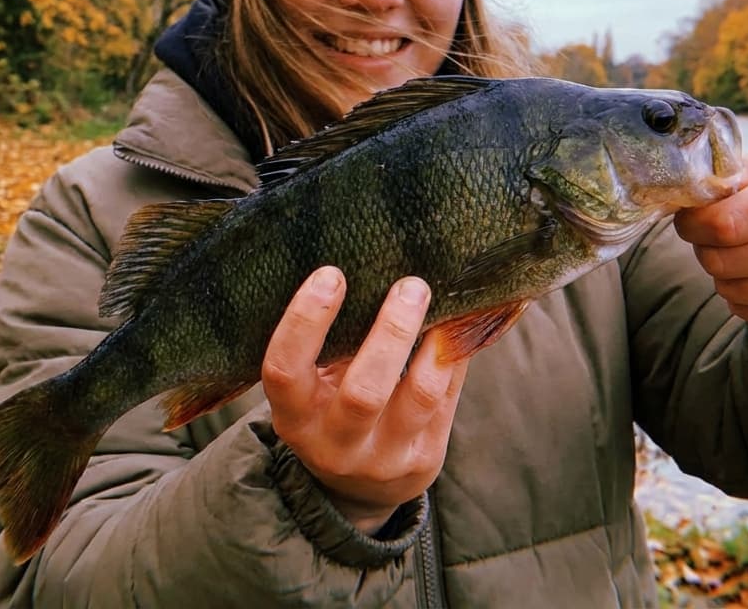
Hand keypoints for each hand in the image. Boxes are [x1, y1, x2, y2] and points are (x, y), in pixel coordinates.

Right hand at [261, 267, 468, 532]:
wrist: (358, 487)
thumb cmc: (330, 407)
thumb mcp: (313, 385)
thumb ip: (331, 342)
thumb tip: (371, 261)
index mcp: (293, 416)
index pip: (284, 370)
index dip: (305, 321)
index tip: (331, 274)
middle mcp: (333, 443)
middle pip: (364, 392)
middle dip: (391, 333)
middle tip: (411, 284)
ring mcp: (382, 457)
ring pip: (417, 397)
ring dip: (436, 344)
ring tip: (447, 302)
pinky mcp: (423, 459)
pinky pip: (447, 399)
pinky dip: (455, 355)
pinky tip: (463, 322)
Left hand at [673, 152, 747, 339]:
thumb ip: (734, 173)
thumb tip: (684, 193)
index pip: (725, 221)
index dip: (693, 223)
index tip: (690, 219)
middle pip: (723, 260)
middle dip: (705, 248)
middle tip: (715, 238)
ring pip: (732, 290)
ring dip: (722, 275)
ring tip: (741, 256)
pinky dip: (742, 299)